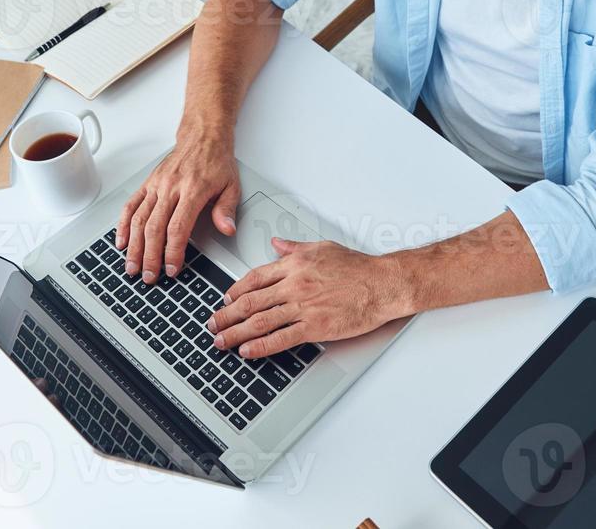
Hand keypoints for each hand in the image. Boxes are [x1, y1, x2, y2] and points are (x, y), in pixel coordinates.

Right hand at [116, 137, 240, 283]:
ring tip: (132, 266)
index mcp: (193, 190)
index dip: (173, 251)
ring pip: (139, 219)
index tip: (172, 268)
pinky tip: (121, 241)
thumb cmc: (216, 162)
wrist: (203, 137)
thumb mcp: (232, 185)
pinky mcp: (148, 183)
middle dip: (150, 256)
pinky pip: (131, 205)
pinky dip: (123, 225)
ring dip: (134, 246)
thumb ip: (227, 209)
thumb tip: (227, 229)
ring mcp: (156, 186)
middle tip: (149, 276)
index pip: (178, 227)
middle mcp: (171, 188)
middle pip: (155, 228)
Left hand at [206, 239, 411, 357]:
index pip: (254, 278)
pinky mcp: (315, 326)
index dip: (234, 291)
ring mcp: (303, 306)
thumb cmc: (358, 267)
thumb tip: (276, 243)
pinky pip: (280, 338)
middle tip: (212, 324)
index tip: (224, 301)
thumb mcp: (322, 248)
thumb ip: (294, 247)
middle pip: (250, 302)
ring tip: (221, 341)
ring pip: (259, 321)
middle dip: (226, 316)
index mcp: (294, 264)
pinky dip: (260, 346)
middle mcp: (294, 284)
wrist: (382, 284)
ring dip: (235, 333)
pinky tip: (247, 351)